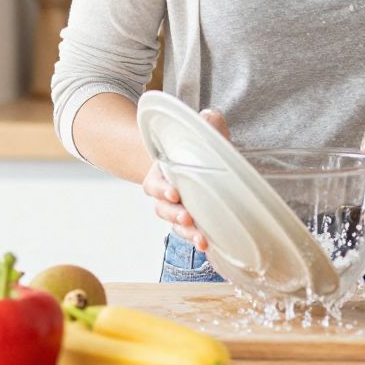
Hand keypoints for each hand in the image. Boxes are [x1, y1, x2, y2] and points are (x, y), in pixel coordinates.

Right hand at [145, 108, 228, 251]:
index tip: (173, 193)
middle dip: (175, 216)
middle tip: (188, 219)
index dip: (161, 190)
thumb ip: (205, 123)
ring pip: (176, 225)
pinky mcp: (193, 221)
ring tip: (201, 240)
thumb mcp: (199, 131)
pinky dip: (198, 240)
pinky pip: (191, 233)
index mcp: (161, 173)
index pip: (154, 184)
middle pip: (163, 209)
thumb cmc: (194, 149)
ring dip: (187, 233)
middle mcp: (166, 195)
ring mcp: (178, 210)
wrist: (194, 163)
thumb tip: (210, 118)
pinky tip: (209, 246)